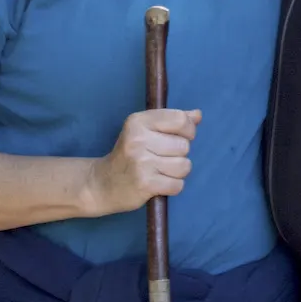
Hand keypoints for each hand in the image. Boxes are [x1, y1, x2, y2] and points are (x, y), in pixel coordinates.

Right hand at [86, 108, 200, 215]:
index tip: (180, 137)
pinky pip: (178, 185)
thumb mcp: (145, 130)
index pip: (180, 119)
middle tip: (161, 158)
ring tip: (160, 171)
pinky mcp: (145, 184)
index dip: (188, 130)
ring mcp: (141, 162)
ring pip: (184, 166)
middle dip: (179, 155)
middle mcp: (139, 139)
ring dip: (177, 172)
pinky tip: (159, 183)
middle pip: (184, 146)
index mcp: (138, 121)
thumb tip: (197, 115)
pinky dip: (172, 186)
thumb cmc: (129, 154)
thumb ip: (173, 120)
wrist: (102, 183)